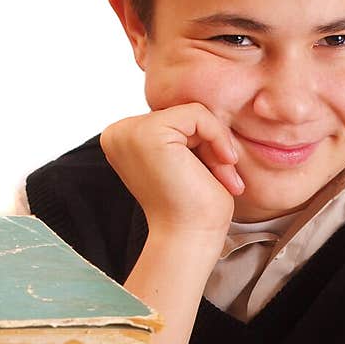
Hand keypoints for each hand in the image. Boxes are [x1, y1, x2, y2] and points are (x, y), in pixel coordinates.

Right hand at [100, 103, 243, 239]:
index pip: (174, 119)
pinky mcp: (149, 132)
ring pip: (192, 113)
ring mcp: (129, 131)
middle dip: (211, 144)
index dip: (201, 143)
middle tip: (227, 178)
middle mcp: (118, 132)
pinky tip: (224, 163)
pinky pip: (198, 114)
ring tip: (224, 176)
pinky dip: (218, 137)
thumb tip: (199, 105)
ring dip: (216, 144)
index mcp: (122, 139)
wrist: (191, 237)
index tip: (218, 174)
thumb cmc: (195, 207)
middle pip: (182, 114)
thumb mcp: (186, 159)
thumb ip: (182, 131)